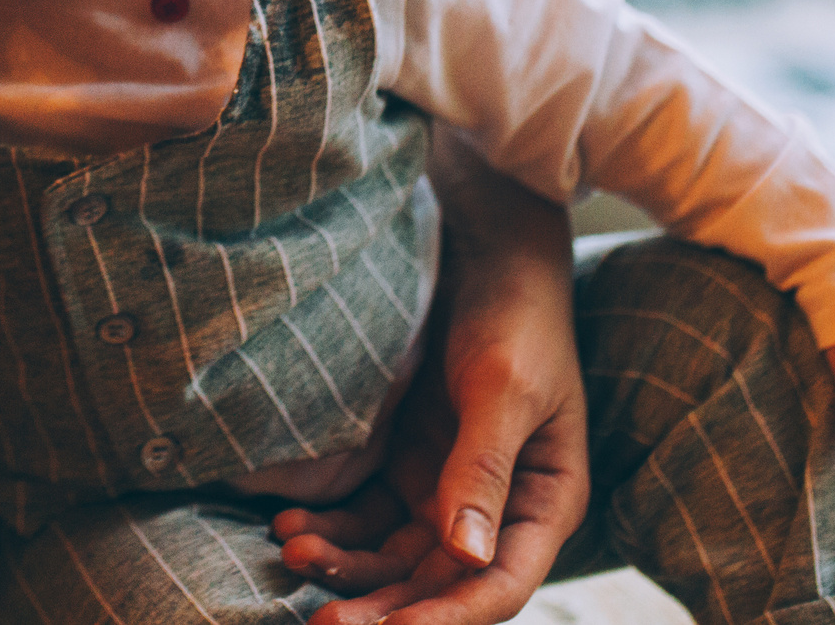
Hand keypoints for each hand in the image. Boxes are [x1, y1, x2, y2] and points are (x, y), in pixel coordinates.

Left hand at [277, 131, 588, 623]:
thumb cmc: (513, 313)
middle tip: (321, 624)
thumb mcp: (504, 388)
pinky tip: (290, 525)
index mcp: (544, 502)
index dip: (448, 619)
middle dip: (382, 609)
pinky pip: (365, 516)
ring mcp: (447, 488)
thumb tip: (468, 559)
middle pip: (439, 584)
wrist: (479, 247)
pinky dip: (331, 528)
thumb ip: (484, 470)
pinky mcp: (404, 463)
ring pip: (394, 558)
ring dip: (346, 567)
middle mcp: (496, 509)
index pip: (500, 585)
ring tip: (291, 551)